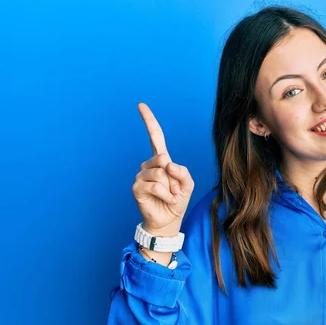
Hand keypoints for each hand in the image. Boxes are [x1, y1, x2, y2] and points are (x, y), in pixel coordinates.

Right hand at [132, 103, 194, 235]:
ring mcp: (141, 175)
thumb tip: (167, 164)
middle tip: (175, 190)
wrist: (169, 219)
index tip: (141, 105)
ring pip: (160, 174)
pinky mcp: (137, 187)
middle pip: (163, 159)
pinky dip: (166, 194)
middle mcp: (149, 164)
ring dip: (171, 188)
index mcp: (161, 159)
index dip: (149, 121)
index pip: (155, 137)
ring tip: (169, 196)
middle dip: (174, 177)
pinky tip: (166, 200)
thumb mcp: (188, 183)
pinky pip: (156, 185)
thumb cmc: (178, 200)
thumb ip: (182, 171)